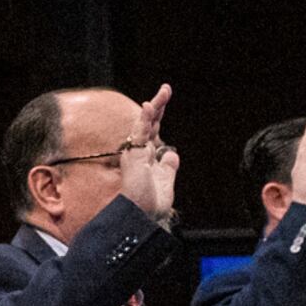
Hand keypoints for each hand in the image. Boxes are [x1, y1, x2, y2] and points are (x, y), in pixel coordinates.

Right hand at [125, 82, 180, 220]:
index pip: (153, 131)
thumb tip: (171, 154)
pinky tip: (149, 106)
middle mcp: (139, 152)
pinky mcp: (134, 156)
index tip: (163, 101)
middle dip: (158, 105)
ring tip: (165, 91)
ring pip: (145, 124)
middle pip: (149, 123)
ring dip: (155, 106)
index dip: (158, 115)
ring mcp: (136, 153)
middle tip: (166, 89)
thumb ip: (168, 168)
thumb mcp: (165, 182)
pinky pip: (139, 133)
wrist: (142, 216)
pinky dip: (144, 119)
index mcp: (146, 157)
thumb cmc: (150, 204)